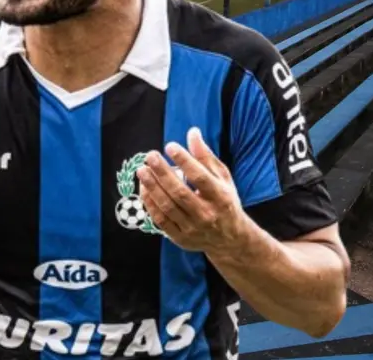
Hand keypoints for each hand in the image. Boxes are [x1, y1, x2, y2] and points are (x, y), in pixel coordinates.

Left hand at [137, 127, 248, 255]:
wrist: (230, 240)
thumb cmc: (225, 202)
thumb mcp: (222, 178)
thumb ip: (206, 157)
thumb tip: (192, 132)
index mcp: (220, 197)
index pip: (200, 177)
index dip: (184, 160)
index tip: (170, 146)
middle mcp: (207, 214)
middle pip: (179, 192)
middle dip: (162, 173)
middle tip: (150, 156)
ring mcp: (192, 228)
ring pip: (167, 206)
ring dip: (152, 187)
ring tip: (142, 170)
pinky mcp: (180, 238)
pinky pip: (160, 220)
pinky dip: (150, 203)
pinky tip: (144, 188)